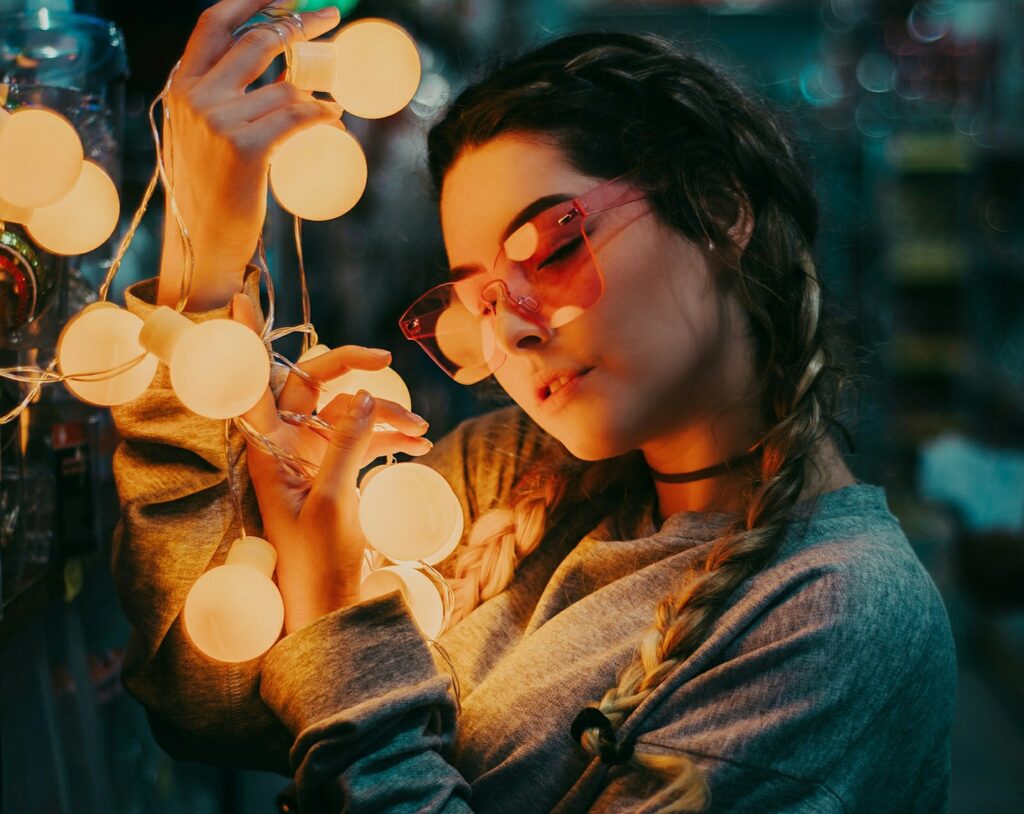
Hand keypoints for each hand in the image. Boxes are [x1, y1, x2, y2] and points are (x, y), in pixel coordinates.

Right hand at [158, 0, 343, 309]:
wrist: (202, 242)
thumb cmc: (210, 190)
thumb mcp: (200, 133)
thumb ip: (217, 101)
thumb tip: (270, 80)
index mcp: (181, 86)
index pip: (215, 22)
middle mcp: (195, 96)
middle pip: (257, 40)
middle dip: (299, 22)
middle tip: (330, 18)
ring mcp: (218, 121)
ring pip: (284, 88)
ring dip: (315, 91)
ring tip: (330, 106)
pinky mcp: (245, 149)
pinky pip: (296, 117)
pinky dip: (322, 113)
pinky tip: (334, 116)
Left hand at [231, 295, 432, 633]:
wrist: (327, 613)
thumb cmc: (317, 563)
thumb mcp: (331, 500)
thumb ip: (345, 442)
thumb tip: (367, 395)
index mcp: (267, 451)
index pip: (253, 384)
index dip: (247, 341)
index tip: (243, 298)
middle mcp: (285, 449)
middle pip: (312, 388)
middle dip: (352, 374)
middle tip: (385, 364)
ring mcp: (310, 462)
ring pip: (345, 415)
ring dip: (383, 414)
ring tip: (419, 429)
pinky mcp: (334, 478)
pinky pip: (360, 441)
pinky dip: (388, 437)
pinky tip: (417, 443)